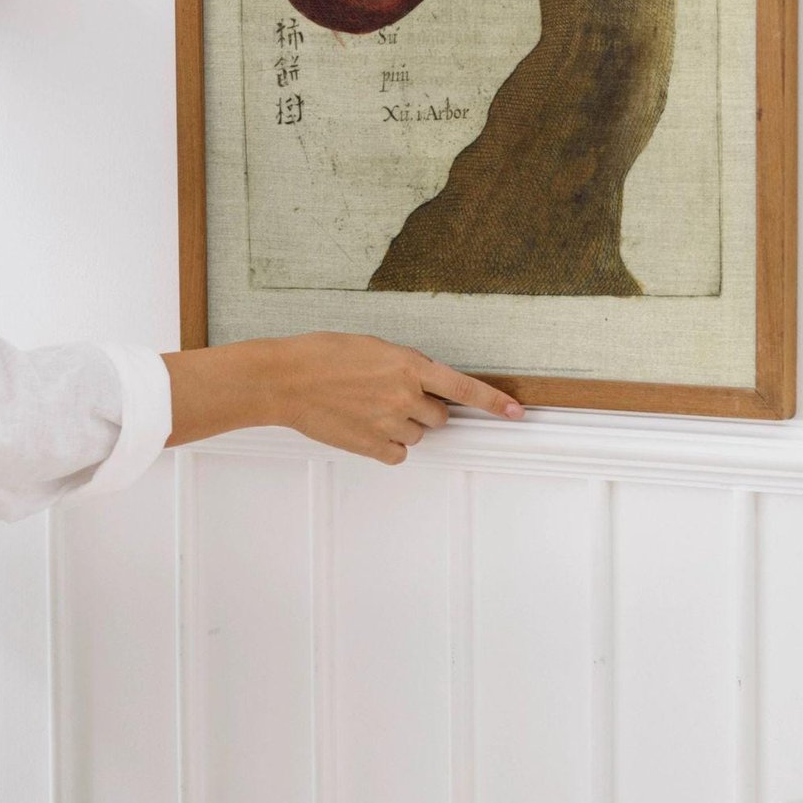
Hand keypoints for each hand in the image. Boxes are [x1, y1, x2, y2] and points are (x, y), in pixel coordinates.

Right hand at [269, 331, 524, 464]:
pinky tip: (364, 428)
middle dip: (424, 409)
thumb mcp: (373, 348)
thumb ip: (405, 366)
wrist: (286, 379)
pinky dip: (386, 445)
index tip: (516, 412)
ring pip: (417, 436)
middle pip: (440, 417)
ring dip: (402, 426)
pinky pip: (398, 454)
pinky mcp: (371, 446)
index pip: (464, 388)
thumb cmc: (322, 355)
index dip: (493, 402)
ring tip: (368, 408)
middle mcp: (404, 395)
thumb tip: (423, 383)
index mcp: (408, 365)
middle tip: (392, 397)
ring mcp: (388, 423)